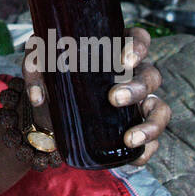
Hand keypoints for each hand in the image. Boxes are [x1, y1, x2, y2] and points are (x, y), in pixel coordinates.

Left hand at [22, 25, 170, 165]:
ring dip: (151, 124)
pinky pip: (153, 142)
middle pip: (151, 76)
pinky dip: (148, 150)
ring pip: (160, 109)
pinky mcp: (135, 129)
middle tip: (113, 97)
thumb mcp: (38, 66)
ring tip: (129, 138)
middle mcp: (132, 76)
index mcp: (115, 52)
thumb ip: (34, 67)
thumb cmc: (50, 79)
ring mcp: (138, 104)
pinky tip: (135, 157)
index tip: (124, 59)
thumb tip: (38, 96)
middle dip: (138, 87)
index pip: (139, 39)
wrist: (48, 115)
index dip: (139, 46)